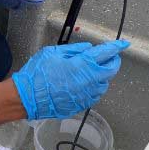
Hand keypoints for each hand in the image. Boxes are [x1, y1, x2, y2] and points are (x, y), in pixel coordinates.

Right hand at [12, 39, 129, 119]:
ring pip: (104, 84)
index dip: (117, 46)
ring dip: (102, 76)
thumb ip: (74, 49)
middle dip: (112, 61)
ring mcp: (86, 95)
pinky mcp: (80, 105)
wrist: (25, 98)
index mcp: (84, 64)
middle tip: (108, 58)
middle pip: (111, 69)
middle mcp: (90, 80)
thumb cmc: (37, 74)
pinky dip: (93, 88)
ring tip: (92, 72)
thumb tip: (88, 49)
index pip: (108, 52)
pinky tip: (83, 85)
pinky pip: (93, 95)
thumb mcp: (53, 53)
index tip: (122, 44)